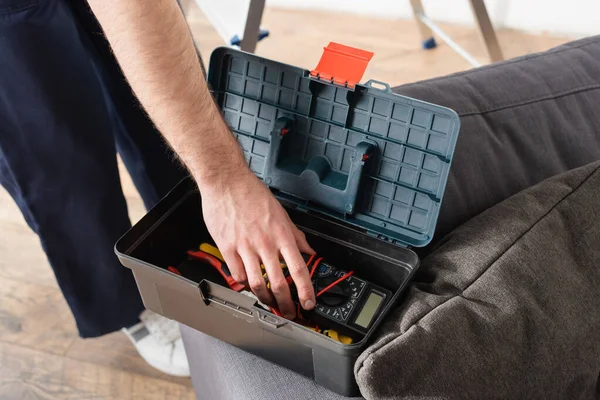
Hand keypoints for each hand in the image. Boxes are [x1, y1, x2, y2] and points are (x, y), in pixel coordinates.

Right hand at [200, 170, 315, 318]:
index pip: (299, 269)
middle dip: (285, 303)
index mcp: (282, 234)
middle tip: (288, 311)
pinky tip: (248, 284)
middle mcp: (265, 243)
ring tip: (268, 302)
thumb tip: (309, 251)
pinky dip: (244, 284)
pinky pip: (237, 274)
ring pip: (256, 283)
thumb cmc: (252, 193)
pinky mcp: (227, 247)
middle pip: (278, 283)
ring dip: (265, 298)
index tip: (308, 303)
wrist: (226, 182)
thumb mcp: (281, 213)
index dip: (305, 290)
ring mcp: (245, 247)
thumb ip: (296, 235)